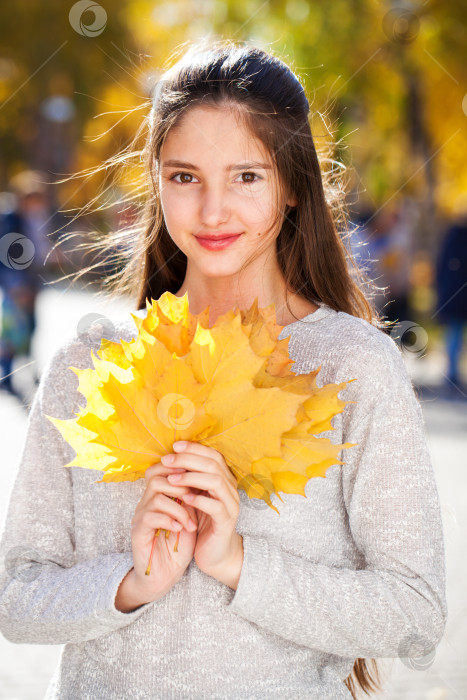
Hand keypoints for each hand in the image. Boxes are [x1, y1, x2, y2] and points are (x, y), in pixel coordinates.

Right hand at [128, 462, 197, 602]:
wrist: (164, 576)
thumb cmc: (178, 546)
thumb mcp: (189, 517)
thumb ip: (191, 498)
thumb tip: (202, 477)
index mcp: (157, 496)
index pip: (160, 469)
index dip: (179, 469)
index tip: (199, 479)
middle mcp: (145, 503)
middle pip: (156, 477)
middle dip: (181, 485)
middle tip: (195, 499)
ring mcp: (140, 517)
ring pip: (157, 496)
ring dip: (179, 508)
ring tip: (191, 523)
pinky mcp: (138, 532)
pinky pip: (151, 517)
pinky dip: (170, 521)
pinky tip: (181, 529)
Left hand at [162, 441, 242, 582]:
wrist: (215, 553)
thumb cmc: (203, 521)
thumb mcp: (196, 496)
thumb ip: (190, 478)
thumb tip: (172, 458)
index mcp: (224, 479)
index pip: (213, 455)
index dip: (194, 448)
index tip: (174, 446)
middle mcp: (231, 488)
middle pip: (213, 464)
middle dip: (188, 459)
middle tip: (168, 460)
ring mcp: (231, 504)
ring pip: (216, 481)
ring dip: (192, 477)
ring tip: (172, 479)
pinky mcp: (226, 522)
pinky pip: (216, 506)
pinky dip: (200, 500)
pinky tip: (185, 498)